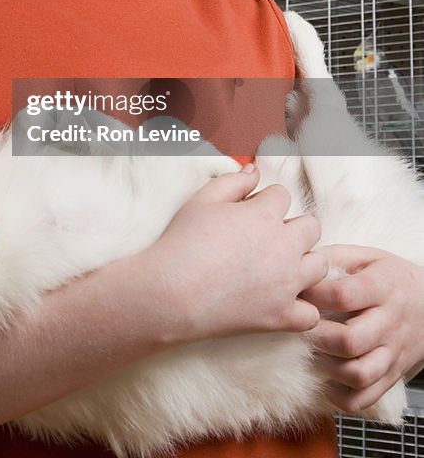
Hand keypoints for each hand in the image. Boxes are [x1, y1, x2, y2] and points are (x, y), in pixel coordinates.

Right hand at [146, 166, 326, 344]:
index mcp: (264, 215)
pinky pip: (311, 314)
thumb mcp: (201, 200)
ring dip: (304, 264)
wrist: (169, 293)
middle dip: (293, 229)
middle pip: (311, 227)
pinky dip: (300, 309)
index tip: (249, 214)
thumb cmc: (181, 243)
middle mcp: (283, 247)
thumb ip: (232, 182)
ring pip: (320, 266)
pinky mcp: (281, 316)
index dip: (266, 202)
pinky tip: (280, 303)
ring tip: (279, 269)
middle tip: (267, 240)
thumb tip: (254, 172)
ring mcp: (286, 284)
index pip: (282, 195)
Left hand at [302, 244, 423, 413]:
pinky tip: (328, 378)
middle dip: (317, 336)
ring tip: (314, 352)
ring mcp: (393, 353)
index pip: (342, 295)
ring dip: (328, 367)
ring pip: (359, 374)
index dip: (313, 296)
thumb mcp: (368, 257)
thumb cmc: (391, 277)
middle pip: (349, 340)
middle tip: (300, 328)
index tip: (296, 293)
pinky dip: (341, 395)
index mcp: (381, 288)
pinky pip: (365, 398)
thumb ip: (335, 257)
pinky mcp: (392, 375)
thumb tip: (301, 263)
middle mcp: (389, 323)